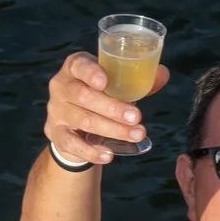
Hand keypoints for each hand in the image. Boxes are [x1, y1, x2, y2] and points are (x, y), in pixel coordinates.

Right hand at [45, 50, 169, 165]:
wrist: (72, 124)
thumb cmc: (98, 96)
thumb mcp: (113, 85)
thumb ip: (136, 81)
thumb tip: (163, 74)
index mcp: (75, 67)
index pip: (79, 65)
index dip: (91, 73)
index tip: (105, 81)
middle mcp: (61, 87)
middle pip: (84, 96)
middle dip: (113, 108)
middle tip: (137, 117)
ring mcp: (56, 112)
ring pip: (84, 121)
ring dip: (112, 130)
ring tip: (136, 135)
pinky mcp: (56, 134)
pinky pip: (73, 144)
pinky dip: (92, 151)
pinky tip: (109, 155)